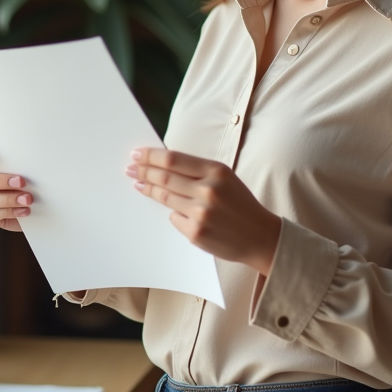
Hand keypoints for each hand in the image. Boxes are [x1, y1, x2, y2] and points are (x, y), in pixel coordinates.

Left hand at [126, 148, 280, 275]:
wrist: (261, 237)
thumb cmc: (240, 204)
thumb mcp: (225, 178)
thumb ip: (198, 171)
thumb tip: (163, 165)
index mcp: (217, 171)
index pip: (173, 159)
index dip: (150, 156)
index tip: (137, 154)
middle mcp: (208, 191)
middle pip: (164, 176)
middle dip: (143, 170)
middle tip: (130, 168)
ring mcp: (201, 213)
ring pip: (165, 197)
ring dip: (149, 189)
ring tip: (139, 183)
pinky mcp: (196, 233)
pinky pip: (175, 218)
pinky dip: (173, 213)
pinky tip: (176, 211)